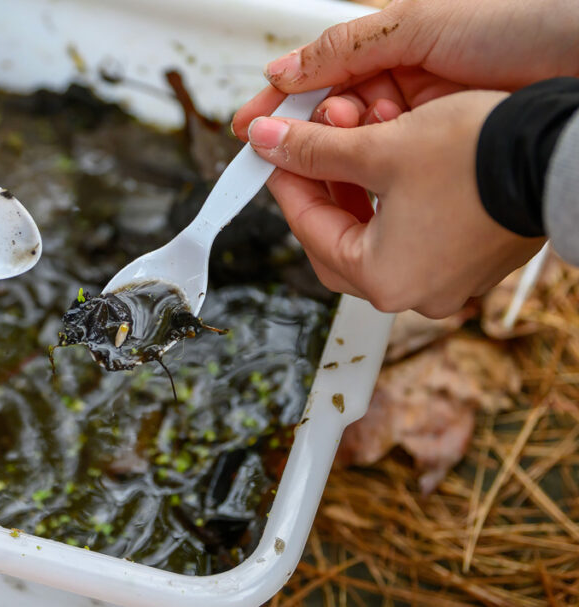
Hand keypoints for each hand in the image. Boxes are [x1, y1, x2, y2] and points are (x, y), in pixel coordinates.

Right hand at [232, 0, 578, 137]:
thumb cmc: (519, 21)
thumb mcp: (415, 22)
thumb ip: (342, 50)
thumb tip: (281, 72)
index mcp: (392, 49)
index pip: (319, 81)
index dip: (281, 106)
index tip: (250, 129)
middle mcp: (405, 87)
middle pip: (334, 121)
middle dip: (315, 129)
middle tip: (300, 140)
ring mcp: (425, 125)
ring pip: (361, 149)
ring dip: (347, 148)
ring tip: (352, 140)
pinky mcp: (447, 158)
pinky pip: (395, 171)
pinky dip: (380, 167)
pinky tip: (380, 162)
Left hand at [245, 90, 544, 317]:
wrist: (560, 154)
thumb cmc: (481, 158)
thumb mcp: (380, 148)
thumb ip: (315, 150)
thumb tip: (268, 142)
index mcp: (384, 280)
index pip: (310, 230)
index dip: (287, 184)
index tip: (274, 155)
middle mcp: (415, 294)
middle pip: (337, 245)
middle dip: (319, 197)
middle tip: (305, 159)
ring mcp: (446, 283)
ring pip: (374, 240)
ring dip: (355, 197)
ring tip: (344, 154)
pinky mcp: (470, 262)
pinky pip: (411, 239)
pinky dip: (391, 206)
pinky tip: (385, 170)